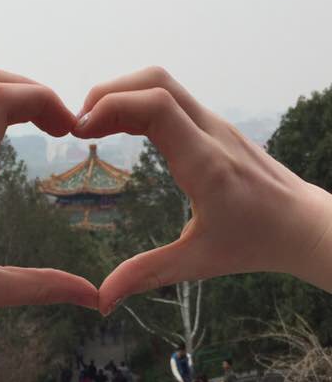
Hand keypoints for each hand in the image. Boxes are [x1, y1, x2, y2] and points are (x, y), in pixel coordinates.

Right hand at [75, 67, 331, 313]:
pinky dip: (140, 102)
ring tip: (94, 125)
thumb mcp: (197, 262)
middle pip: (155, 81)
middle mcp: (211, 134)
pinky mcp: (214, 127)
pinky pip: (172, 98)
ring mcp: (215, 125)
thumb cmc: (255, 243)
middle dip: (109, 92)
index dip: (111, 107)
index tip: (81, 132)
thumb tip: (101, 300)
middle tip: (79, 124)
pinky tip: (122, 128)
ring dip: (123, 94)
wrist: (303, 224)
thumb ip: (145, 275)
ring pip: (164, 83)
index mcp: (206, 163)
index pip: (156, 107)